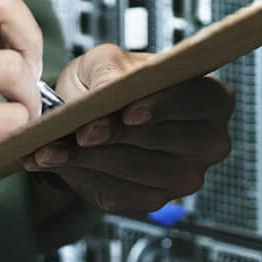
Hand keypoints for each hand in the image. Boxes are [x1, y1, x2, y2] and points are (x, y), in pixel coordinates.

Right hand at [0, 0, 44, 210]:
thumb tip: (4, 9)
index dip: (8, 3)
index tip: (7, 31)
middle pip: (2, 2)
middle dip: (28, 36)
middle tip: (24, 63)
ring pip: (12, 67)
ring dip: (26, 92)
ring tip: (14, 103)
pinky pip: (5, 117)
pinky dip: (12, 124)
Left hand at [19, 44, 234, 214]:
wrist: (92, 114)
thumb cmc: (110, 80)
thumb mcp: (106, 60)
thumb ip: (111, 70)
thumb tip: (109, 91)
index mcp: (211, 99)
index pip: (199, 102)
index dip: (164, 107)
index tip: (128, 111)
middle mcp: (209, 143)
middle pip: (166, 142)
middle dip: (117, 136)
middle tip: (79, 131)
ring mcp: (184, 178)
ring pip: (136, 170)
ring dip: (89, 158)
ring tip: (50, 146)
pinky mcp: (153, 200)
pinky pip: (118, 192)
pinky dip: (80, 174)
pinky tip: (53, 159)